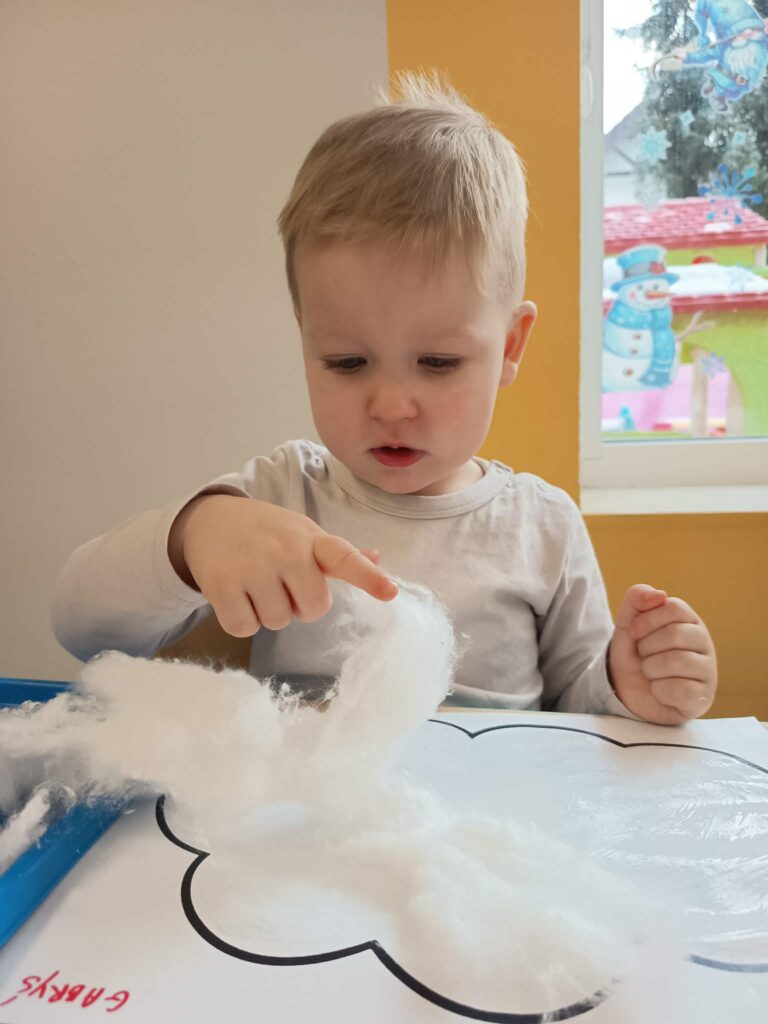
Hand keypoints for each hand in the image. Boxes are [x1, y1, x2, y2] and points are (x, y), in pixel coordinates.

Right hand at [170, 494, 397, 635]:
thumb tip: (377, 558)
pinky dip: (242, 620)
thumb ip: (338, 554)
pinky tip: (237, 594)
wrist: (209, 520)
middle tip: (282, 583)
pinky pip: (245, 627)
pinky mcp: (221, 583)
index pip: (344, 558)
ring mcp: (252, 566)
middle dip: (300, 606)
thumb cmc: (267, 533)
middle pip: (313, 609)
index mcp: (311, 539)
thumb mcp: (303, 534)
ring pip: (278, 622)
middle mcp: (285, 550)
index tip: (390, 591)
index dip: (368, 577)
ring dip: (269, 612)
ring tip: (256, 584)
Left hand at [608, 584, 716, 724]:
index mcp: (689, 621)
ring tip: (651, 673)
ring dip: (650, 669)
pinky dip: (659, 690)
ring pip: (677, 661)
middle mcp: (704, 643)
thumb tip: (660, 594)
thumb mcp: (627, 623)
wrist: (627, 691)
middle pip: (675, 634)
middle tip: (643, 656)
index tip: (633, 633)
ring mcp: (708, 670)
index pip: (674, 608)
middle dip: (646, 647)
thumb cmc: (633, 653)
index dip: (647, 620)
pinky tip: (660, 690)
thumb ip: (637, 599)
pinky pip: (679, 690)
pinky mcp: (704, 697)